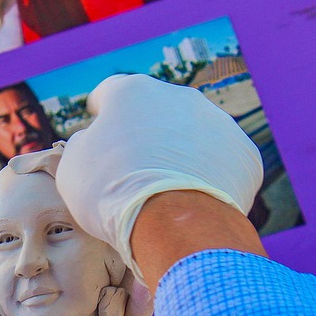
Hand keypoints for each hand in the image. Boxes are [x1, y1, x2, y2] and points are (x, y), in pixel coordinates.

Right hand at [56, 74, 263, 276]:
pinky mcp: (243, 152)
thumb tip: (94, 142)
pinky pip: (221, 159)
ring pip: (193, 133)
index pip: (110, 93)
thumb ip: (83, 146)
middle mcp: (178, 96)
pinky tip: (196, 198)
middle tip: (135, 168)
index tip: (99, 128)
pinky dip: (209, 174)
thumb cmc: (112, 193)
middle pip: (157, 111)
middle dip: (146, 133)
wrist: (173, 224)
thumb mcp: (73, 169)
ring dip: (181, 151)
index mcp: (132, 91)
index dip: (102, 112)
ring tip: (169, 188)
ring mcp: (216, 122)